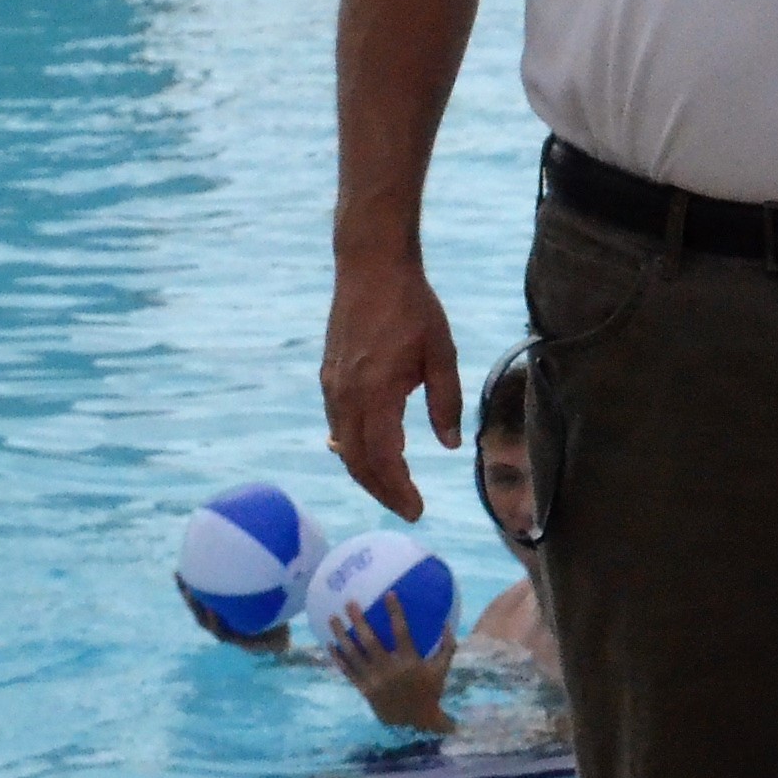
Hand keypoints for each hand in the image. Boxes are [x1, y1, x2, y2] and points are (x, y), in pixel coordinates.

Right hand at [321, 250, 457, 519]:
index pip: (383, 459)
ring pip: (344, 446)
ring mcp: (332, 386)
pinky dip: (355, 448)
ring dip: (367, 472)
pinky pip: (339, 425)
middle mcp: (346, 395)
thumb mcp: (442, 353)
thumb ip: (446, 401)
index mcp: (376, 392)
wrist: (370, 266)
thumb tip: (449, 445)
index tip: (417, 510)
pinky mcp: (329, 377)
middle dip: (381, 491)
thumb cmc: (412, 306)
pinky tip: (376, 452)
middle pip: (357, 462)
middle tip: (408, 508)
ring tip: (395, 487)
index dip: (399, 490)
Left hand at [323, 593, 454, 735]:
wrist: (416, 721)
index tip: (388, 594)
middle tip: (349, 602)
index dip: (395, 613)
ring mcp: (374, 681)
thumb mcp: (442, 668)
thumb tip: (447, 622)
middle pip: (370, 642)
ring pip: (353, 655)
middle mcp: (389, 670)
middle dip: (358, 621)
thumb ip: (447, 646)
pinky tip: (330, 644)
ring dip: (341, 635)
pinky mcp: (364, 690)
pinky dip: (338, 658)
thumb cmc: (430, 691)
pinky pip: (348, 671)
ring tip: (332, 618)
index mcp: (410, 662)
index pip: (401, 632)